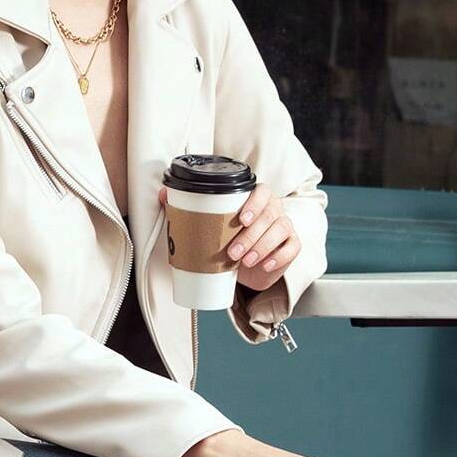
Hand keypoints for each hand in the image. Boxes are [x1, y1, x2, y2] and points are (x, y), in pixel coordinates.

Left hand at [157, 183, 298, 290]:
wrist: (246, 263)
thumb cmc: (229, 237)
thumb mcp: (210, 224)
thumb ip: (188, 207)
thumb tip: (164, 195)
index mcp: (256, 198)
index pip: (261, 191)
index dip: (253, 203)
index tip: (240, 219)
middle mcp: (273, 209)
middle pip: (269, 215)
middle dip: (251, 235)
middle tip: (233, 252)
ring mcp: (285, 226)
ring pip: (281, 230)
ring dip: (262, 247)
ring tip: (244, 261)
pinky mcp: (292, 245)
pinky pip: (292, 248)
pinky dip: (279, 257)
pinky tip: (265, 265)